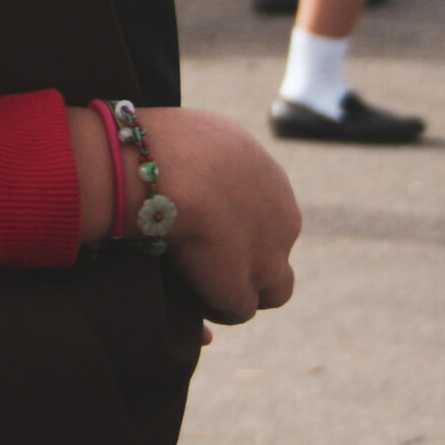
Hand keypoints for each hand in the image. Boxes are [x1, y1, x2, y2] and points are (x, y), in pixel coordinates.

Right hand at [132, 109, 299, 324]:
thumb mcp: (196, 134)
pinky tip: (186, 297)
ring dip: (239, 287)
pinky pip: (236, 310)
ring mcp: (268, 258)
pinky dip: (215, 307)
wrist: (162, 170)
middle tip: (202, 255)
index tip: (202, 224)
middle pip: (274, 247)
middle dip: (245, 254)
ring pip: (273, 288)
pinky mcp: (242, 289)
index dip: (235, 221)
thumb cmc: (162, 141)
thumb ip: (205, 154)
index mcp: (269, 177)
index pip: (265, 209)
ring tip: (198, 285)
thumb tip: (187, 169)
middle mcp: (282, 218)